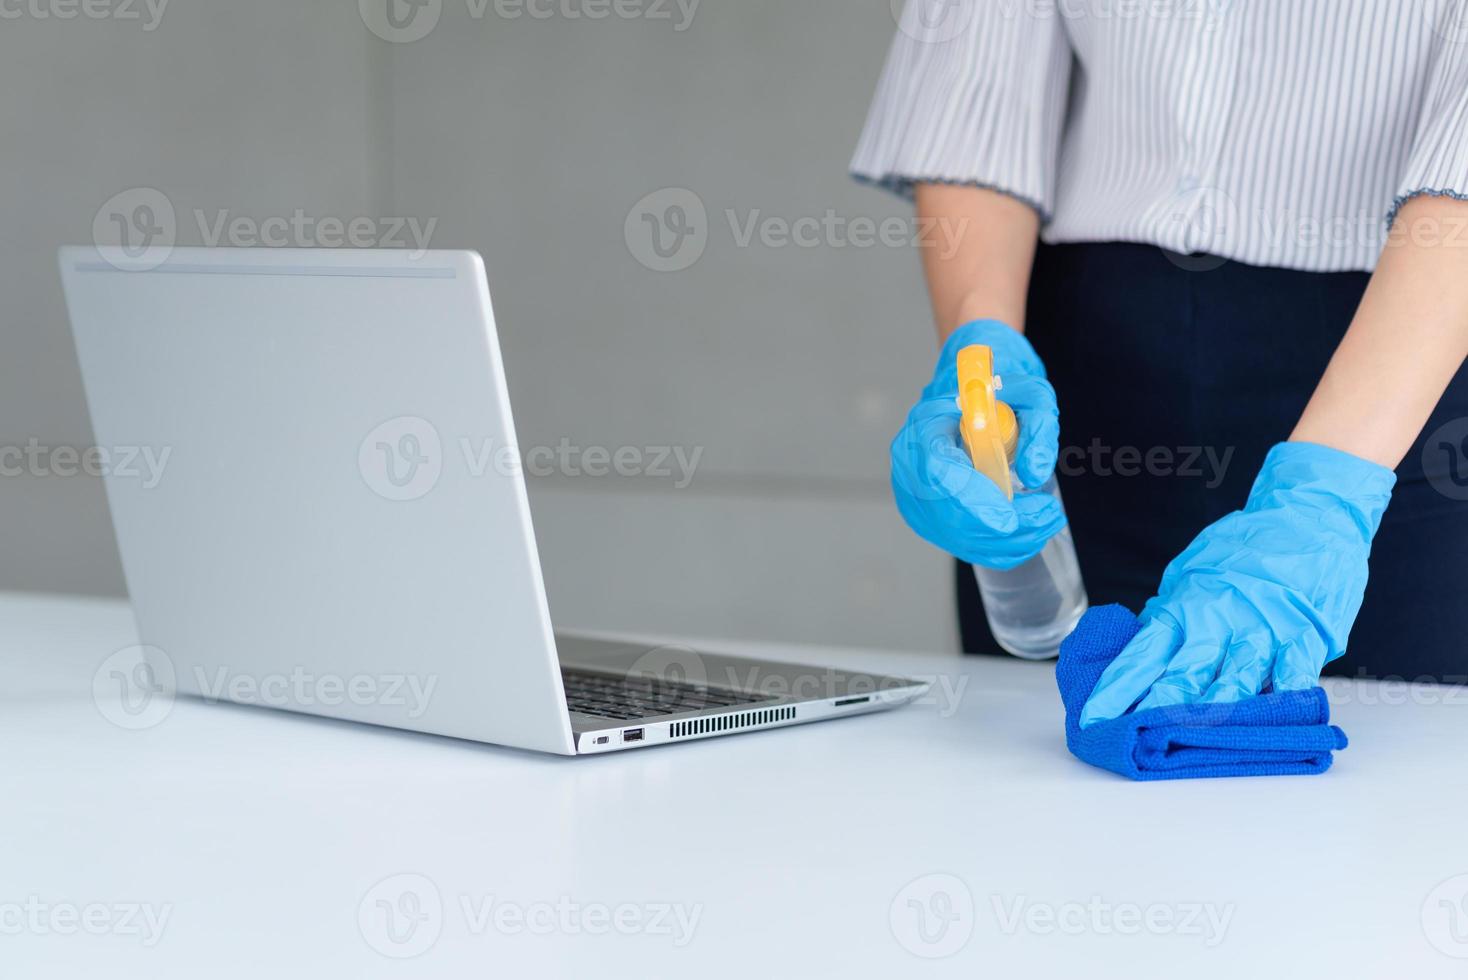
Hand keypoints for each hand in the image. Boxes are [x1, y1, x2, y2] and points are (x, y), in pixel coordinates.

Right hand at [891, 319, 1064, 569]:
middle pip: (948, 516)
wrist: (971, 398)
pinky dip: (997, 547)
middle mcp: (910, 465)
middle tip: (1048, 517)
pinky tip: (1026, 533)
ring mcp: (913, 495)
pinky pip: (960, 543)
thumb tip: (1035, 474)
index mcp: (925, 427)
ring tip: (1046, 521)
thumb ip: (1040, 426)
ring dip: (1007, 541)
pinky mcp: (926, 517)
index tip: (1011, 518)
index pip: (938, 472)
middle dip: (1003, 528)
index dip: (972, 499)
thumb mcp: (1030, 393)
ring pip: (958, 536)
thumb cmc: (998, 393)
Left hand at [1079, 442, 1396, 726]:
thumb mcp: (1193, 574)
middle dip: (1157, 709)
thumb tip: (1141, 650)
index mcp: (1185, 606)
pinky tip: (1270, 722)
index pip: (1143, 653)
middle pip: (1183, 673)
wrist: (1309, 517)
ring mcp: (1263, 630)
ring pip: (1234, 681)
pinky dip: (1283, 702)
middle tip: (1134, 737)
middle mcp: (1220, 620)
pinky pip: (1293, 676)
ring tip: (1188, 742)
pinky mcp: (1305, 636)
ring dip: (1212, 714)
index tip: (1094, 717)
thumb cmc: (1245, 548)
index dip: (1117, 687)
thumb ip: (1172, 616)